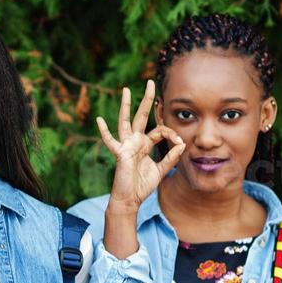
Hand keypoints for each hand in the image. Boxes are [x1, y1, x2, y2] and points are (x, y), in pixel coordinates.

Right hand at [96, 80, 184, 210]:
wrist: (130, 199)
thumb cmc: (142, 185)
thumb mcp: (160, 170)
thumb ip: (170, 158)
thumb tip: (182, 144)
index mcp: (144, 144)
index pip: (159, 130)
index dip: (171, 133)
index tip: (179, 141)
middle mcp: (134, 141)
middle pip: (141, 116)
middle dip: (146, 100)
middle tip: (150, 83)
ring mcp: (126, 145)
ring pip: (125, 121)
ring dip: (126, 105)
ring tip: (126, 90)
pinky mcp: (120, 153)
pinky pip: (110, 141)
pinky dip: (104, 131)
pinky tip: (99, 120)